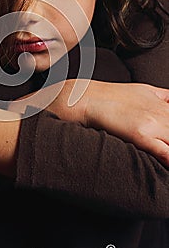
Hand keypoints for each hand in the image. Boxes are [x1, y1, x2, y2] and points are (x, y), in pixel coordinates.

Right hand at [46, 80, 168, 165]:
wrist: (87, 98)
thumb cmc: (112, 96)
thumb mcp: (144, 90)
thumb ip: (164, 97)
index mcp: (163, 103)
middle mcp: (161, 112)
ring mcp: (152, 123)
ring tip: (168, 150)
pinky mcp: (140, 133)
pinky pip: (164, 150)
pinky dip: (168, 157)